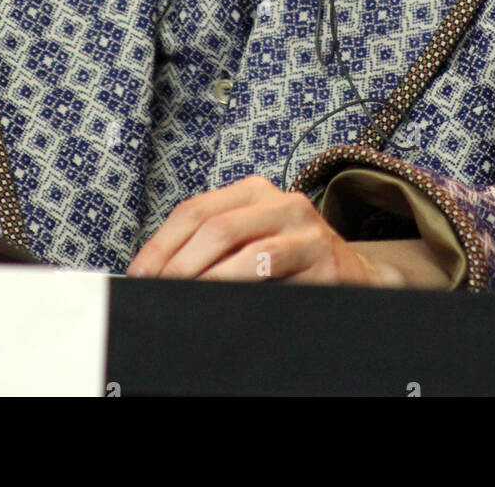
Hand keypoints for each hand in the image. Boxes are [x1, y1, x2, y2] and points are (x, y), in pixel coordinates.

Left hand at [127, 174, 381, 285]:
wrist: (356, 278)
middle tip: (157, 292)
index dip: (160, 244)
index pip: (194, 210)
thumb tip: (156, 274)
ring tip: (182, 299)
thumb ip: (213, 249)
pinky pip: (272, 266)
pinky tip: (223, 301)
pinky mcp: (321, 255)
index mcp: (253, 192)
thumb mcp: (252, 244)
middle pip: (213, 226)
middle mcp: (278, 200)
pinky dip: (239, 284)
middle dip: (177, 263)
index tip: (138, 275)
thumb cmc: (292, 264)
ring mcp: (303, 225)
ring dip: (205, 276)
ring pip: (242, 245)